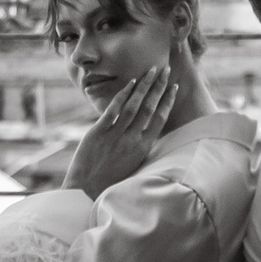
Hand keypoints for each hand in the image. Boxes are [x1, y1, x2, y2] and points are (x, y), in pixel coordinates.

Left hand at [63, 64, 177, 197]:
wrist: (85, 192)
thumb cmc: (109, 181)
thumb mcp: (132, 165)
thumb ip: (140, 147)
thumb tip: (148, 131)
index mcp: (143, 148)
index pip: (160, 119)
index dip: (167, 100)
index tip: (174, 87)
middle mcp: (132, 140)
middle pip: (149, 107)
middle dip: (158, 86)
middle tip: (165, 69)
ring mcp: (115, 136)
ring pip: (133, 105)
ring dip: (143, 85)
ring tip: (150, 70)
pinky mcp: (98, 133)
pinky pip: (113, 110)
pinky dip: (122, 95)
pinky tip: (130, 82)